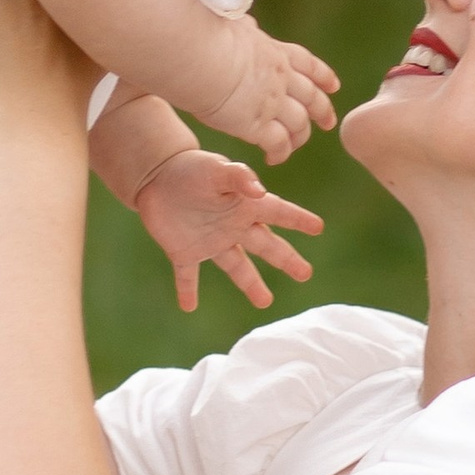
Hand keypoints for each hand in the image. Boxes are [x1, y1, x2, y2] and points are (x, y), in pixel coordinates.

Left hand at [133, 150, 325, 311]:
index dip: (298, 219)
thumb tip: (259, 191)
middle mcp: (233, 226)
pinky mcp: (184, 251)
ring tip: (265, 302)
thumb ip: (237, 178)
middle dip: (287, 259)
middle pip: (266, 246)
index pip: (278, 212)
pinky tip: (189, 306)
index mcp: (244, 204)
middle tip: (306, 274)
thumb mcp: (216, 168)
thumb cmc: (192, 167)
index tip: (318, 227)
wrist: (156, 174)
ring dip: (251, 284)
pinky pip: (188, 275)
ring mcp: (210, 241)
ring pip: (236, 266)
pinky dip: (187, 290)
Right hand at [197, 21, 340, 165]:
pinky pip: (279, 144)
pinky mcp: (257, 124)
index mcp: (274, 52)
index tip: (334, 86)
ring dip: (300, 137)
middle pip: (311, 97)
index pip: (307, 65)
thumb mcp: (233, 26)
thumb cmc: (203, 34)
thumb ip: (244, 30)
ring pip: (299, 124)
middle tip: (328, 123)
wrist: (196, 52)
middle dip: (323, 111)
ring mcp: (272, 102)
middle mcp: (280, 78)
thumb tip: (248, 24)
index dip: (322, 76)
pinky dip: (280, 153)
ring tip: (293, 146)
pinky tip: (273, 159)